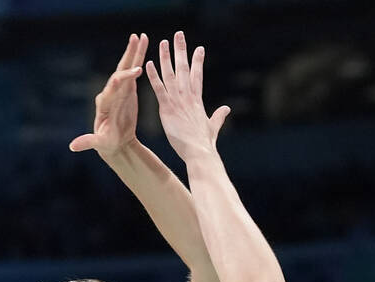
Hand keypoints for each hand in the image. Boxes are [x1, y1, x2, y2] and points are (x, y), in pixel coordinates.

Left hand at [69, 33, 147, 158]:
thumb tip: (72, 147)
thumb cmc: (106, 143)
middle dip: (127, 57)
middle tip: (135, 41)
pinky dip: (139, 57)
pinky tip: (144, 44)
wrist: (115, 142)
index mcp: (104, 104)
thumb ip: (88, 142)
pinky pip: (133, 71)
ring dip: (133, 51)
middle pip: (119, 71)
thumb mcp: (99, 144)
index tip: (132, 73)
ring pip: (126, 67)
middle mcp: (110, 92)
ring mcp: (119, 89)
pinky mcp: (128, 88)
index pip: (112, 88)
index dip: (121, 80)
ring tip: (141, 36)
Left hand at [145, 31, 229, 162]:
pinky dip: (153, 76)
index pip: (197, 76)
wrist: (200, 153)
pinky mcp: (167, 109)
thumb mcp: (213, 127)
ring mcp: (177, 101)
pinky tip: (148, 63)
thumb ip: (219, 116)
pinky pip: (158, 89)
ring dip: (166, 57)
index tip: (199, 48)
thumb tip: (227, 109)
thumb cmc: (206, 144)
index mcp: (197, 100)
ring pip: (170, 74)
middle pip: (184, 68)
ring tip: (163, 42)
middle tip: (179, 35)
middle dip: (181, 51)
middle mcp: (188, 97)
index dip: (197, 61)